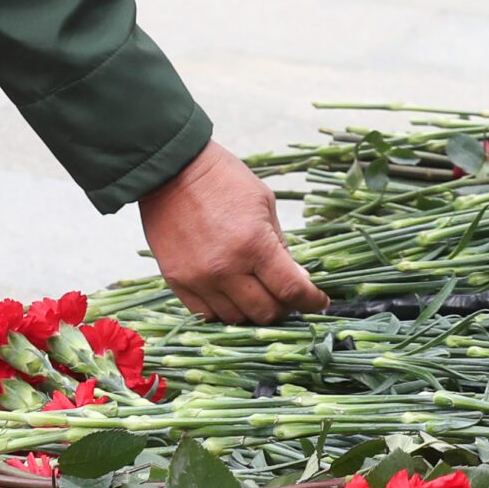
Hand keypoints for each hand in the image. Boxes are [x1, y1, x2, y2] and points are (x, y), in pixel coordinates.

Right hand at [139, 140, 327, 323]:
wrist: (170, 168)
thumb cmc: (222, 178)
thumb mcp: (264, 202)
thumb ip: (280, 244)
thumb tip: (298, 279)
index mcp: (254, 244)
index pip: (292, 291)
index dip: (311, 301)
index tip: (318, 301)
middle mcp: (227, 268)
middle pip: (266, 312)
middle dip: (283, 307)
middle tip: (285, 295)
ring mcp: (199, 278)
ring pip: (236, 319)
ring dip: (252, 311)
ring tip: (256, 294)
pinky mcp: (176, 280)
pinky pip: (205, 314)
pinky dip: (222, 310)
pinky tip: (230, 296)